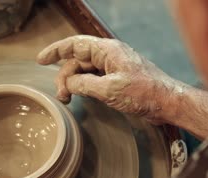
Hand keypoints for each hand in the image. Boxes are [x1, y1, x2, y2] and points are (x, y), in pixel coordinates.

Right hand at [37, 35, 185, 123]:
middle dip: (65, 76)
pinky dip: (84, 87)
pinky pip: (95, 79)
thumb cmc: (144, 93)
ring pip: (85, 72)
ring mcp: (114, 68)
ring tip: (67, 99)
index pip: (75, 45)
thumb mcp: (109, 89)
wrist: (167, 103)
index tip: (40, 60)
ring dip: (74, 84)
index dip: (56, 51)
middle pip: (78, 61)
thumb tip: (69, 82)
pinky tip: (81, 96)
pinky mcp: (118, 80)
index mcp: (108, 51)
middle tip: (61, 95)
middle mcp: (109, 56)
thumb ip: (84, 84)